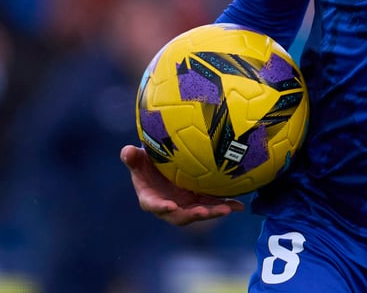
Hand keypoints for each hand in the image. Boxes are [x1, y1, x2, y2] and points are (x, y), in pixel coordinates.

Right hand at [120, 145, 244, 225]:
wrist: (164, 166)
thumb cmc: (148, 163)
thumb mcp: (139, 159)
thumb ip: (133, 158)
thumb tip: (127, 151)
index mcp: (152, 198)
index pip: (154, 205)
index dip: (161, 207)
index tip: (170, 206)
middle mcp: (170, 206)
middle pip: (181, 215)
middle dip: (194, 214)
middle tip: (205, 211)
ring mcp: (186, 205)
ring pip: (200, 212)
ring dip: (213, 212)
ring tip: (228, 209)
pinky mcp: (200, 201)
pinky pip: (213, 204)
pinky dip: (226, 205)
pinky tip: (239, 206)